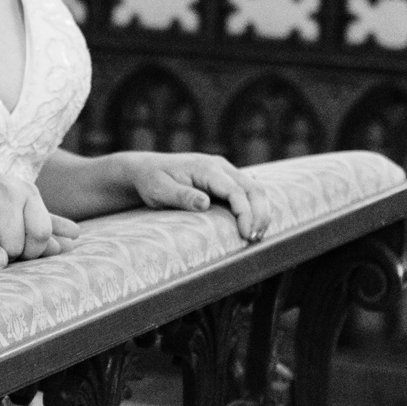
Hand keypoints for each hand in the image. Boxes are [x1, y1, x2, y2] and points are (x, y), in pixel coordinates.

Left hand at [119, 151, 273, 240]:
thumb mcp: (158, 190)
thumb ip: (181, 196)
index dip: (245, 213)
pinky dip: (255, 208)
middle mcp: (219, 166)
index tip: (246, 234)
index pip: (236, 190)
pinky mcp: (224, 178)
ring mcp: (224, 170)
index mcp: (205, 168)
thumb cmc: (150, 181)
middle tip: (254, 239)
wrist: (146, 170)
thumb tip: (205, 203)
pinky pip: (247, 190)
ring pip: (254, 188)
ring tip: (256, 236)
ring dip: (261, 212)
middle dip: (260, 214)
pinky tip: (254, 225)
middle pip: (253, 188)